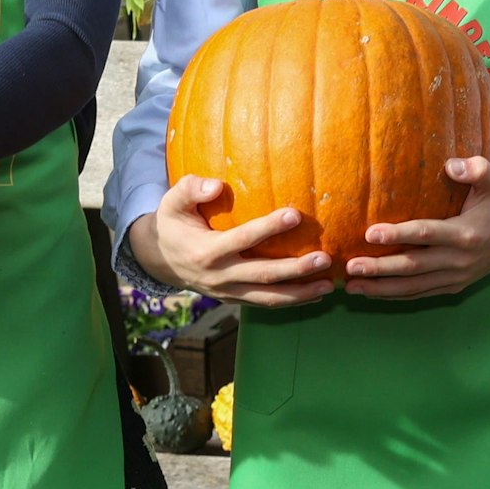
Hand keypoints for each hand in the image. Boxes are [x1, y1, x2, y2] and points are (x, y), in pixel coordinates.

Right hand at [127, 176, 332, 307]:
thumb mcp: (172, 202)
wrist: (160, 261)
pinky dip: (291, 301)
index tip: (296, 214)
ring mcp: (227, 292)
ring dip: (300, 294)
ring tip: (329, 286)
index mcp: (206, 251)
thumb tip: (216, 185)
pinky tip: (315, 294)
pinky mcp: (234, 300)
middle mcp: (219, 276)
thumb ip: (191, 188)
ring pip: (268, 298)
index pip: (242, 239)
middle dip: (295, 269)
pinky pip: (265, 303)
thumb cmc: (172, 224)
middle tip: (324, 258)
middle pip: (262, 275)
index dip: (268, 228)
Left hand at [342, 157, 489, 300]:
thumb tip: (451, 165)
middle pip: (413, 267)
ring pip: (413, 287)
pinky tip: (372, 293)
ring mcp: (456, 277)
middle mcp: (459, 260)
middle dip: (380, 269)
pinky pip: (420, 293)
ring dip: (381, 288)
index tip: (370, 233)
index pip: (426, 234)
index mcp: (465, 234)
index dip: (398, 234)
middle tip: (350, 266)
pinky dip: (395, 295)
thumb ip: (475, 169)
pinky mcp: (453, 286)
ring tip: (350, 286)